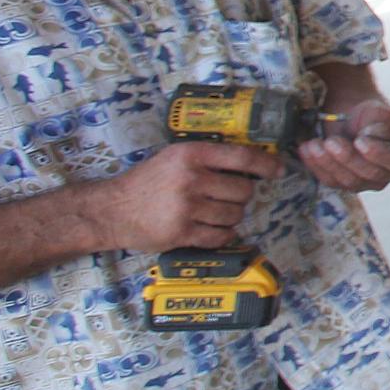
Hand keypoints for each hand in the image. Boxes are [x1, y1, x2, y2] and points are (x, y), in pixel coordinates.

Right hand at [87, 141, 278, 252]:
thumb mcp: (174, 157)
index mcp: (191, 154)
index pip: (242, 157)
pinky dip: (222, 234)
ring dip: (230, 216)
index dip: (266, 164)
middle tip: (225, 196)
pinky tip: (210, 228)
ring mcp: (186, 207)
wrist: (112, 209)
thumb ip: (207, 158)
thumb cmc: (147, 182)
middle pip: (244, 190)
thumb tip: (252, 163)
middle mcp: (191, 178)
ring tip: (211, 212)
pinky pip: (221, 236)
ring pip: (235, 214)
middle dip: (241, 195)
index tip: (278, 170)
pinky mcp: (182, 232)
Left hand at [300, 100, 389, 192]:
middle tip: (331, 141)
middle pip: (372, 174)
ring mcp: (373, 181)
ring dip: (329, 163)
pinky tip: (307, 150)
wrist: (353, 114)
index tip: (360, 141)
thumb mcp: (378, 111)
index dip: (377, 154)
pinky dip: (317, 166)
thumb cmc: (370, 112)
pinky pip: (333, 182)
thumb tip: (368, 139)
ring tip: (314, 144)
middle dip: (348, 158)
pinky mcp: (350, 184)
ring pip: (350, 181)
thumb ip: (377, 125)